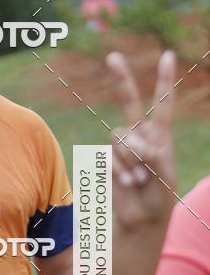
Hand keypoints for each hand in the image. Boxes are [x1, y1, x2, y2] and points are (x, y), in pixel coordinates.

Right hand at [107, 50, 176, 230]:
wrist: (141, 218)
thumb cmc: (159, 196)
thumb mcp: (166, 176)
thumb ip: (156, 156)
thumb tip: (139, 143)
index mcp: (160, 135)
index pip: (162, 103)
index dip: (164, 80)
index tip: (167, 55)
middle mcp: (138, 135)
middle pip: (128, 101)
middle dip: (121, 78)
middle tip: (112, 56)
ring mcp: (121, 148)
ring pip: (118, 136)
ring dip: (129, 159)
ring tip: (139, 179)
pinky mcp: (106, 161)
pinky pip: (107, 157)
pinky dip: (119, 172)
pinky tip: (128, 184)